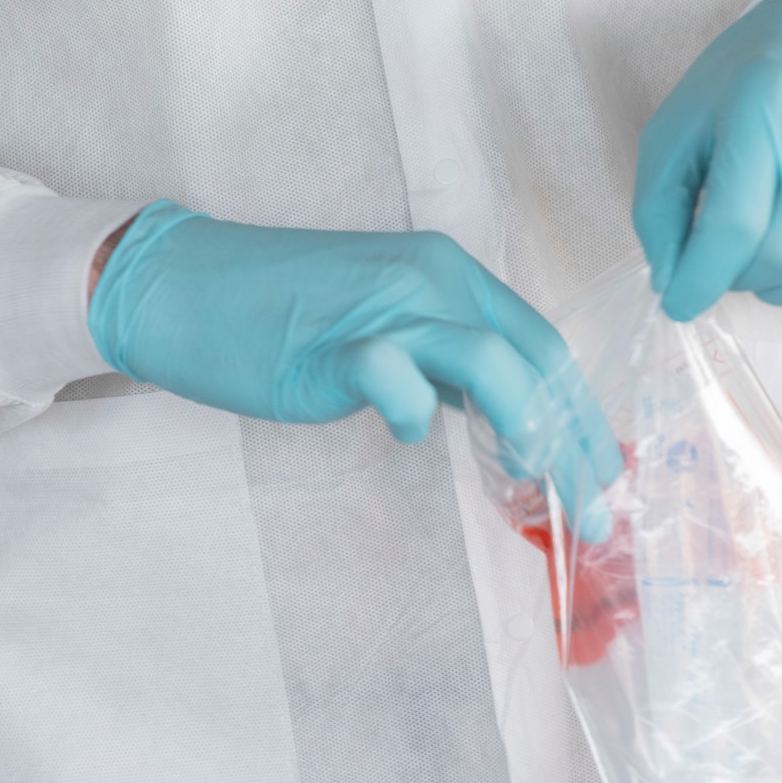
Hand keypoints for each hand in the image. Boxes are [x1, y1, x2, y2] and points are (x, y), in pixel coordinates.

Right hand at [88, 203, 623, 532]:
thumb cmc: (277, 313)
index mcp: (450, 275)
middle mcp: (432, 280)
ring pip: (492, 364)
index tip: (603, 470)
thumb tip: (503, 424)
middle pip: (535, 360)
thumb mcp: (386, 327)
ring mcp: (385, 307)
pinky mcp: (334, 343)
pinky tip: (407, 439)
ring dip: (529, 435)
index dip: (582, 410)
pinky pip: (396, 376)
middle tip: (598, 508)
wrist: (178, 282)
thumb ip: (445, 367)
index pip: (544, 343)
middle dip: (576, 439)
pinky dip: (413, 414)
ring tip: (541, 491)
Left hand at [633, 0, 781, 321]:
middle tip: (731, 260)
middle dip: (743, 278)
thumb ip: (660, 207)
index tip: (681, 301)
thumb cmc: (752, 79)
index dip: (700, 278)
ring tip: (772, 248)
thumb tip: (672, 284)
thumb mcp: (682, 123)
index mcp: (765, 102)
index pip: (734, 223)